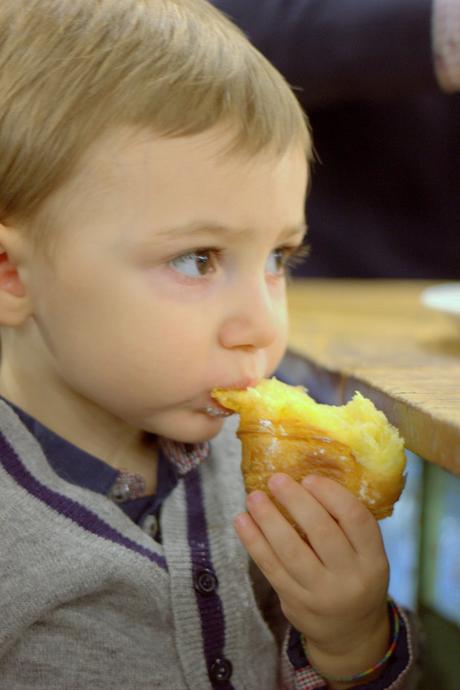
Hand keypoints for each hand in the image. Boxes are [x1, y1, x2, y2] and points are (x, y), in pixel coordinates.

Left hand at [234, 473, 390, 682]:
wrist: (350, 634)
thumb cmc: (354, 576)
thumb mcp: (366, 555)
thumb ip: (346, 524)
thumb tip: (304, 478)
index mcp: (374, 559)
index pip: (357, 519)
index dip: (332, 494)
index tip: (309, 478)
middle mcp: (351, 577)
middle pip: (322, 532)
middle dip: (296, 501)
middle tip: (276, 479)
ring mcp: (321, 593)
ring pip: (291, 551)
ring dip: (269, 519)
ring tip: (254, 496)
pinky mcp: (295, 603)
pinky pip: (270, 567)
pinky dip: (253, 541)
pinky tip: (242, 520)